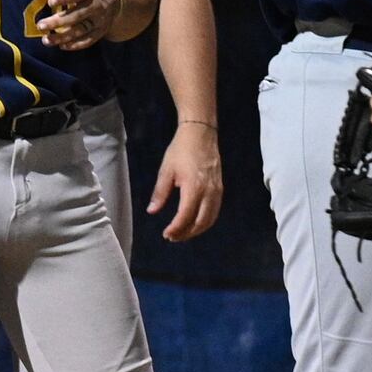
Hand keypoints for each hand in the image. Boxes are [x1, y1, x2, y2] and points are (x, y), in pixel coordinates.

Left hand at [32, 0, 122, 48]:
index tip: (50, 2)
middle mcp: (96, 5)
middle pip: (76, 15)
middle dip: (58, 21)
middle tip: (40, 26)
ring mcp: (99, 20)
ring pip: (81, 30)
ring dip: (63, 37)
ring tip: (46, 40)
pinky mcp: (100, 31)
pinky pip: (88, 40)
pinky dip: (75, 45)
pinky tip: (61, 46)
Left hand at [148, 120, 222, 242]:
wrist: (200, 133)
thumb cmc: (181, 150)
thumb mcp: (166, 171)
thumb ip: (160, 193)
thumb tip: (152, 211)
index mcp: (194, 188)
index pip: (185, 216)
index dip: (176, 229)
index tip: (166, 234)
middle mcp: (209, 192)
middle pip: (201, 222)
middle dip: (187, 233)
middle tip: (172, 237)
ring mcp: (217, 190)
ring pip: (210, 219)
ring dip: (197, 229)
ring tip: (182, 233)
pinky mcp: (220, 188)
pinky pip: (215, 211)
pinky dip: (205, 221)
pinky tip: (194, 221)